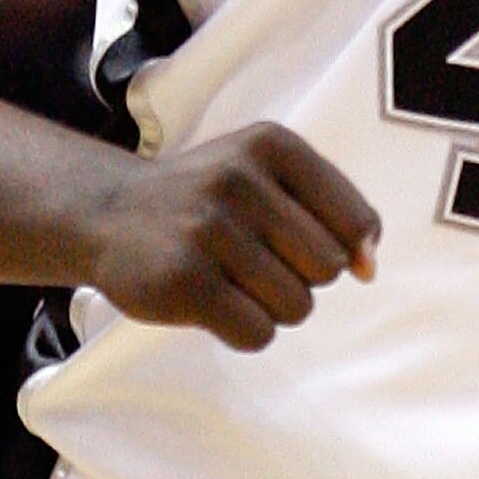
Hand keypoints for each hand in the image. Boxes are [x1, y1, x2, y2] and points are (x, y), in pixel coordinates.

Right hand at [82, 123, 381, 350]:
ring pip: (297, 306)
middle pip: (329, 268)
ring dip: (274, 307)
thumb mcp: (270, 175)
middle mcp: (241, 180)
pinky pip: (257, 333)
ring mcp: (208, 230)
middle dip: (303, 278)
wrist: (110, 212)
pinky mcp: (182, 281)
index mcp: (273, 145)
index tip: (305, 247)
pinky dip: (246, 331)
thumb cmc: (209, 200)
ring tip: (234, 280)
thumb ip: (335, 212)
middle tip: (257, 262)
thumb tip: (369, 268)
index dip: (343, 248)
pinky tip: (216, 304)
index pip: (355, 221)